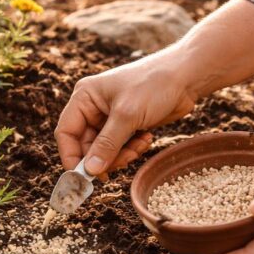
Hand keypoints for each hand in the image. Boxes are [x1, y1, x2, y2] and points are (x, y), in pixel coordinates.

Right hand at [55, 50, 199, 176]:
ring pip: (104, 149)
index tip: (83, 177)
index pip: (66, 132)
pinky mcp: (126, 124)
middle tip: (122, 163)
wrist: (187, 76)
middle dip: (103, 157)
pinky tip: (146, 139)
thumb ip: (107, 145)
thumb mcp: (127, 115)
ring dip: (120, 154)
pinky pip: (120, 146)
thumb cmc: (153, 85)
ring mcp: (109, 116)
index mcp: (84, 98)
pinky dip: (132, 149)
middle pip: (85, 144)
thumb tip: (90, 171)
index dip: (71, 156)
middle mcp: (92, 107)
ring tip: (139, 147)